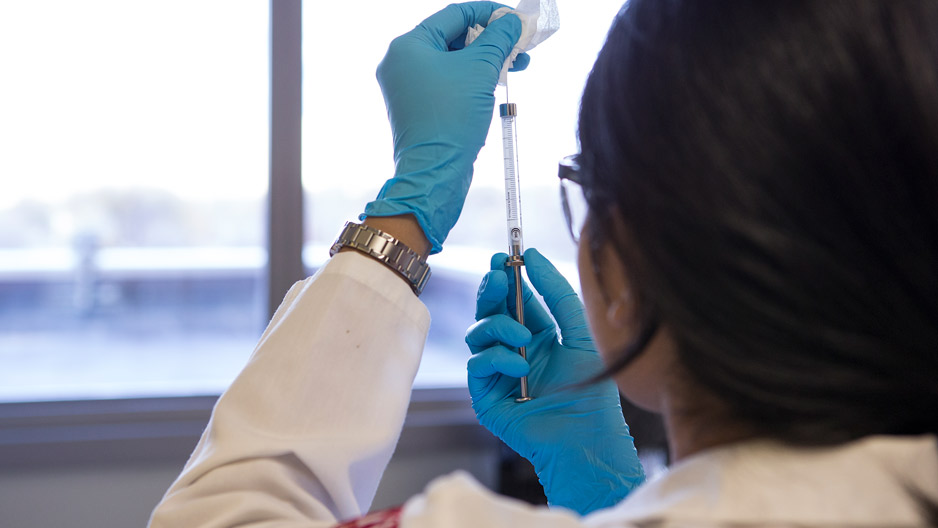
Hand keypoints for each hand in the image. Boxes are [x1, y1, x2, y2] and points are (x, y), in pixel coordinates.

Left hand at [364, 2, 528, 253]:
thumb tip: (512, 23)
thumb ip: (499, 39)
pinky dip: (473, 80)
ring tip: (517, 66)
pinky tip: (497, 84)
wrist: (435, 172)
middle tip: (521, 46)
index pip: (455, 14)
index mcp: (408, 45)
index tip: (515, 19)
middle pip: (454, 37)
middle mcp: (401, 63)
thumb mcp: (481, 69)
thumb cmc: (452, 118)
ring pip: (453, 62)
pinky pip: (448, 83)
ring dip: (486, 61)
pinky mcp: (418, 108)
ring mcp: (407, 87)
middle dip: (491, 40)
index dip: (489, 13)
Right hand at [466, 248, 644, 514]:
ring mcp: (498, 374)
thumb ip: (557, 293)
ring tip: (523, 336)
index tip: (504, 257)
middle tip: (497, 277)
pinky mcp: (486, 396)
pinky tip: (520, 366)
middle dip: (491, 291)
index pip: (513, 300)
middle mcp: (514, 351)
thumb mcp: (580, 331)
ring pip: (477, 334)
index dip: (506, 278)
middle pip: (489, 311)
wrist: (588, 437)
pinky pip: (477, 364)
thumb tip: (532, 256)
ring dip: (498, 327)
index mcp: (538, 336)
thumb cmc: (591, 390)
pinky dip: (497, 359)